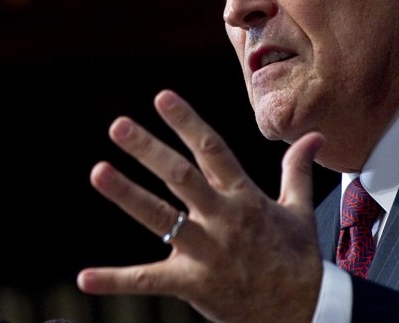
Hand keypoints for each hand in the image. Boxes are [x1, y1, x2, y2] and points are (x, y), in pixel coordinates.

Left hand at [76, 89, 324, 322]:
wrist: (306, 313)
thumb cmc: (298, 260)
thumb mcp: (299, 211)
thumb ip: (296, 170)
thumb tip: (314, 137)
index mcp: (244, 198)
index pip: (212, 151)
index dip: (187, 122)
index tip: (162, 97)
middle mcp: (223, 219)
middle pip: (181, 177)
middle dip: (149, 150)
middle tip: (118, 125)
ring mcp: (206, 252)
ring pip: (161, 219)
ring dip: (128, 195)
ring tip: (98, 172)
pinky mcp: (192, 284)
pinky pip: (149, 280)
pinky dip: (115, 280)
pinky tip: (84, 278)